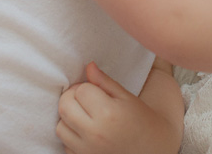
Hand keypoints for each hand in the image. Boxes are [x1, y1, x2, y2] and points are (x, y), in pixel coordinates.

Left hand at [57, 63, 179, 153]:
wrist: (151, 150)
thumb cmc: (140, 120)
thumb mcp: (126, 97)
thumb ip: (104, 81)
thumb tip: (88, 66)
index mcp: (107, 113)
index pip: (81, 89)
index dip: (87, 86)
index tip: (96, 90)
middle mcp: (94, 134)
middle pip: (64, 106)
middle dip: (72, 97)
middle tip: (87, 99)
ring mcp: (86, 150)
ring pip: (60, 126)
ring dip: (69, 117)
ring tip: (85, 116)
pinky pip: (65, 144)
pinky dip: (71, 136)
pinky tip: (86, 132)